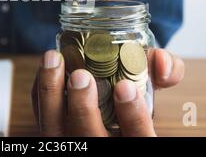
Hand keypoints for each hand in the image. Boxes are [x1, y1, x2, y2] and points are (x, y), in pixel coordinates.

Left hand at [31, 48, 184, 136]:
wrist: (109, 103)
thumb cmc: (131, 94)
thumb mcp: (152, 84)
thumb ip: (165, 69)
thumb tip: (162, 62)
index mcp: (135, 141)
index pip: (138, 139)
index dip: (132, 116)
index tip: (125, 87)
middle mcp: (103, 145)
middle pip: (89, 138)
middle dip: (82, 108)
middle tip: (81, 76)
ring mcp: (75, 141)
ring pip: (56, 131)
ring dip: (50, 94)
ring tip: (53, 60)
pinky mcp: (54, 131)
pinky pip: (41, 116)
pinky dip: (40, 92)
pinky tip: (45, 68)